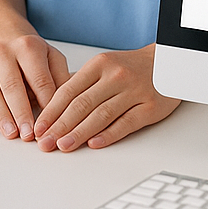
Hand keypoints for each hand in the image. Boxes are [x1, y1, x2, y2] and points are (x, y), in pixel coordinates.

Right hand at [0, 34, 70, 141]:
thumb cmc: (32, 54)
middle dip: (21, 113)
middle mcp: (3, 53)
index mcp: (27, 47)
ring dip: (1, 116)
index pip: (39, 79)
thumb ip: (62, 79)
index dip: (46, 104)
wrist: (4, 37)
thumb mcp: (53, 58)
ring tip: (11, 134)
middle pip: (12, 86)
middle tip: (28, 134)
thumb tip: (68, 106)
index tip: (51, 124)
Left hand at [33, 45, 178, 151]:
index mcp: (99, 65)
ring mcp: (134, 91)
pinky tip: (94, 144)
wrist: (168, 62)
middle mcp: (115, 76)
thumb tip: (51, 105)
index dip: (51, 111)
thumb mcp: (103, 65)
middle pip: (82, 104)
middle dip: (60, 125)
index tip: (39, 127)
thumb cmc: (131, 67)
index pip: (68, 90)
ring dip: (79, 133)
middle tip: (45, 142)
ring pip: (101, 115)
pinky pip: (126, 123)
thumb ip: (80, 83)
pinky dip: (109, 134)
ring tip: (63, 146)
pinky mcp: (150, 107)